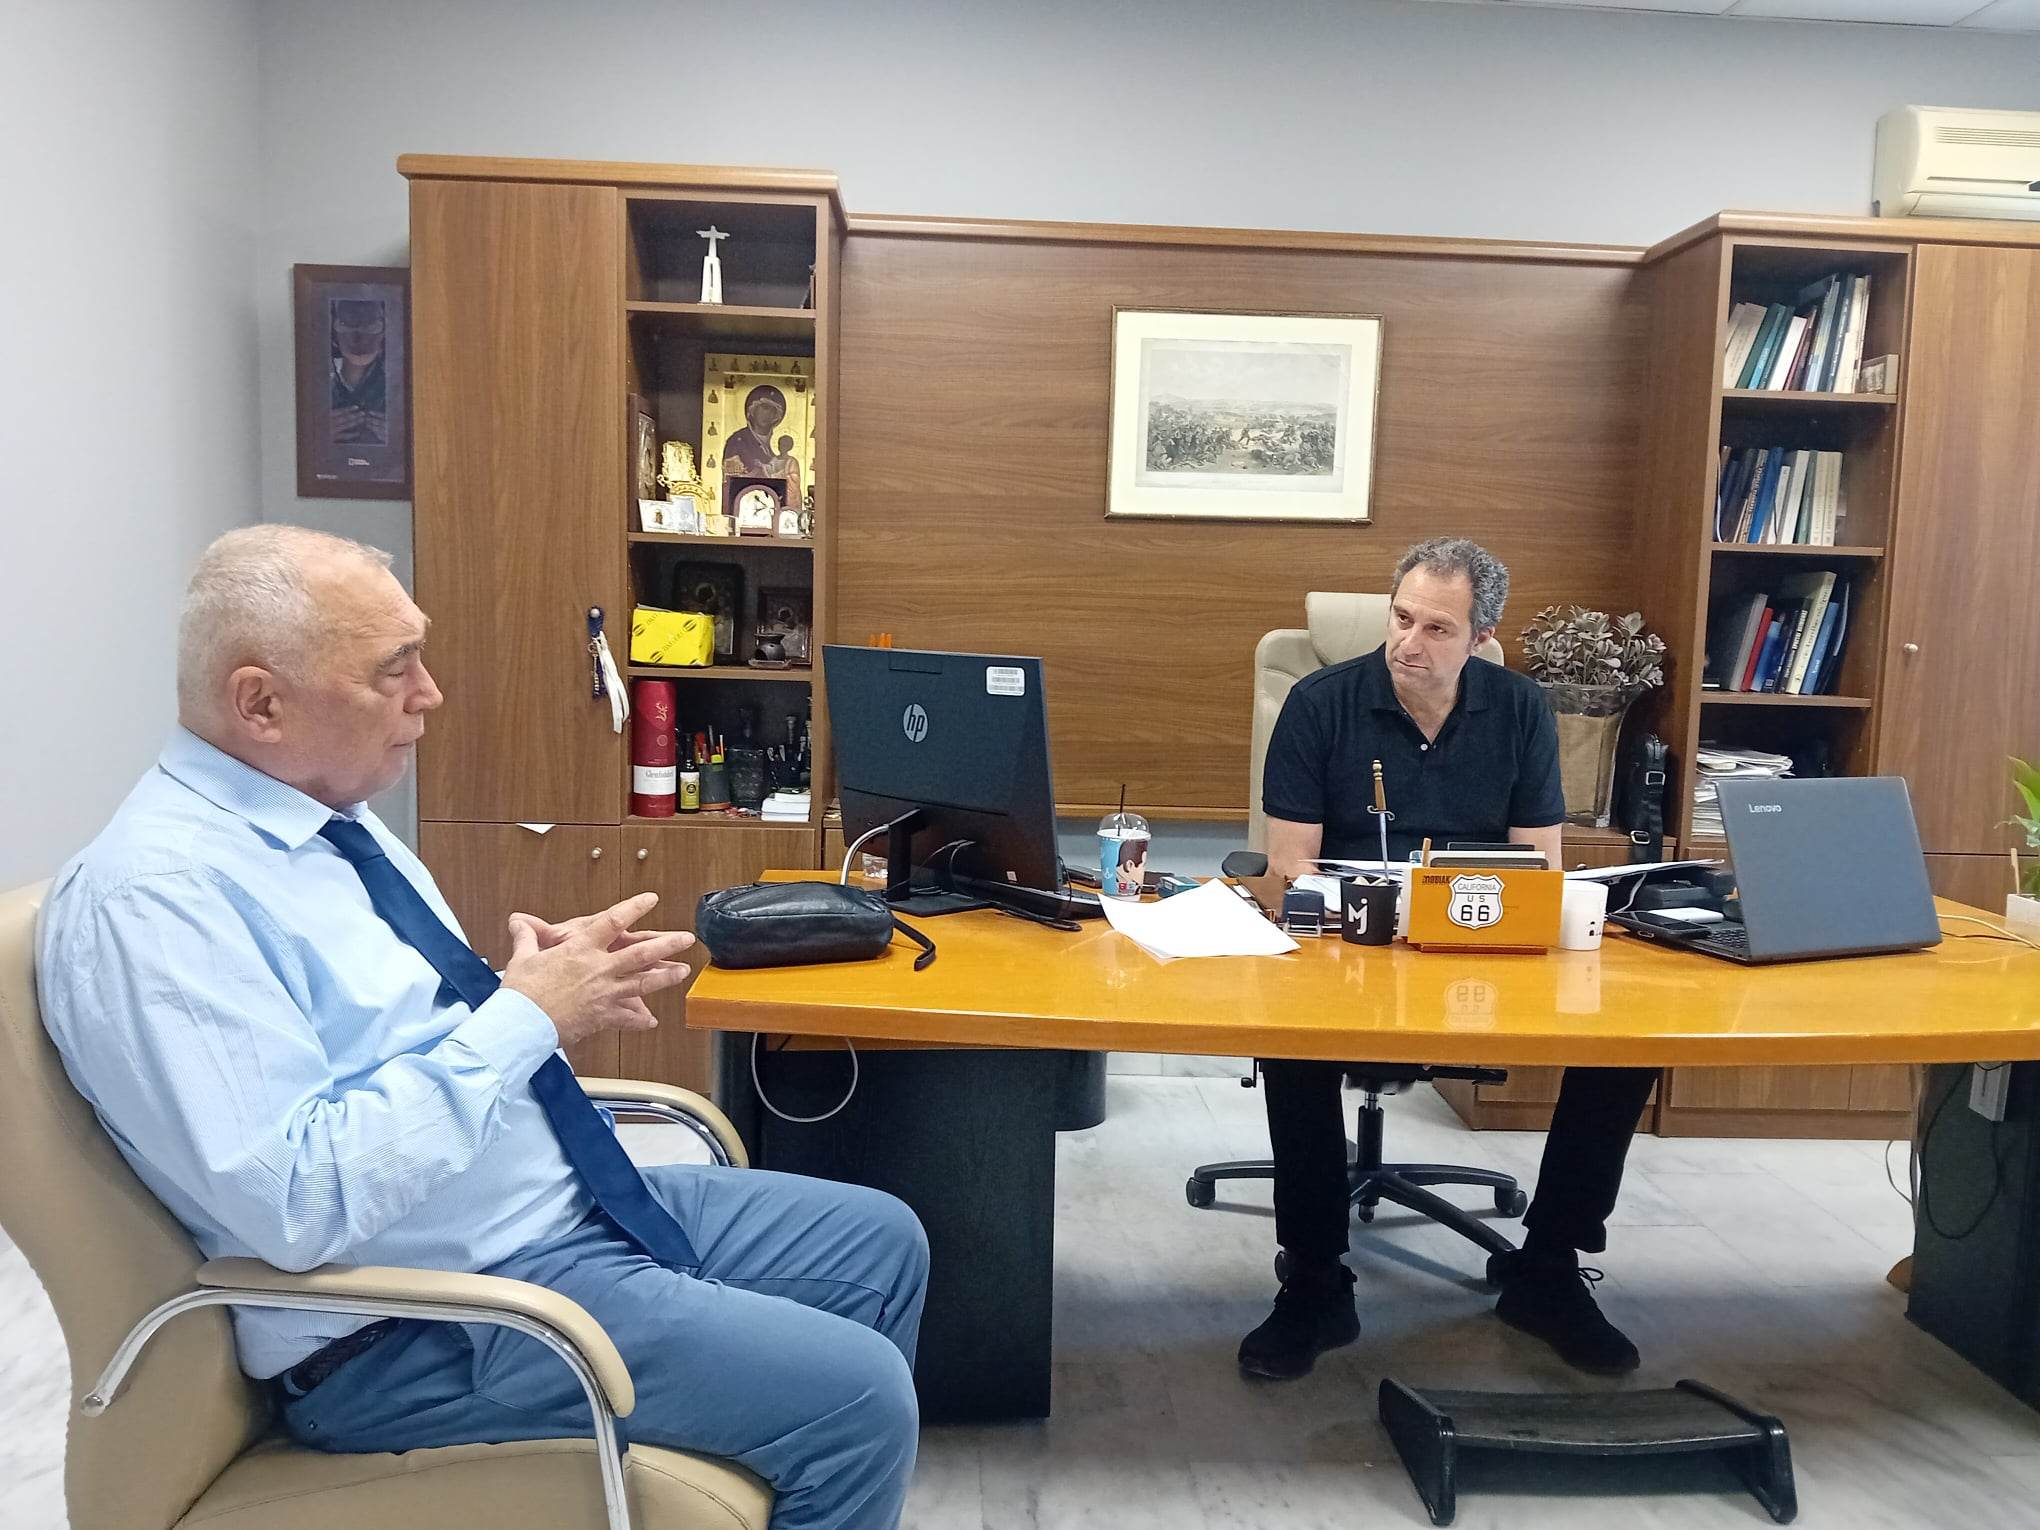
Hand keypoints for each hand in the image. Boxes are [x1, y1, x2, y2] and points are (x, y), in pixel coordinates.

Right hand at [500, 893, 696, 1048]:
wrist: (522, 1024)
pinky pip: (627, 1018)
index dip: (634, 908)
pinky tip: (651, 1021)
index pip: (613, 921)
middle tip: (686, 938)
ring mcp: (605, 993)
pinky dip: (640, 1020)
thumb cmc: (521, 992)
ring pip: (643, 983)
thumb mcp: (523, 958)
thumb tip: (518, 921)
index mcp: (580, 949)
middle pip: (641, 953)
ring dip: (666, 977)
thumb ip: (527, 937)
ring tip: (683, 971)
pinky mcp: (603, 1017)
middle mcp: (598, 969)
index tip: (650, 899)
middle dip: (667, 944)